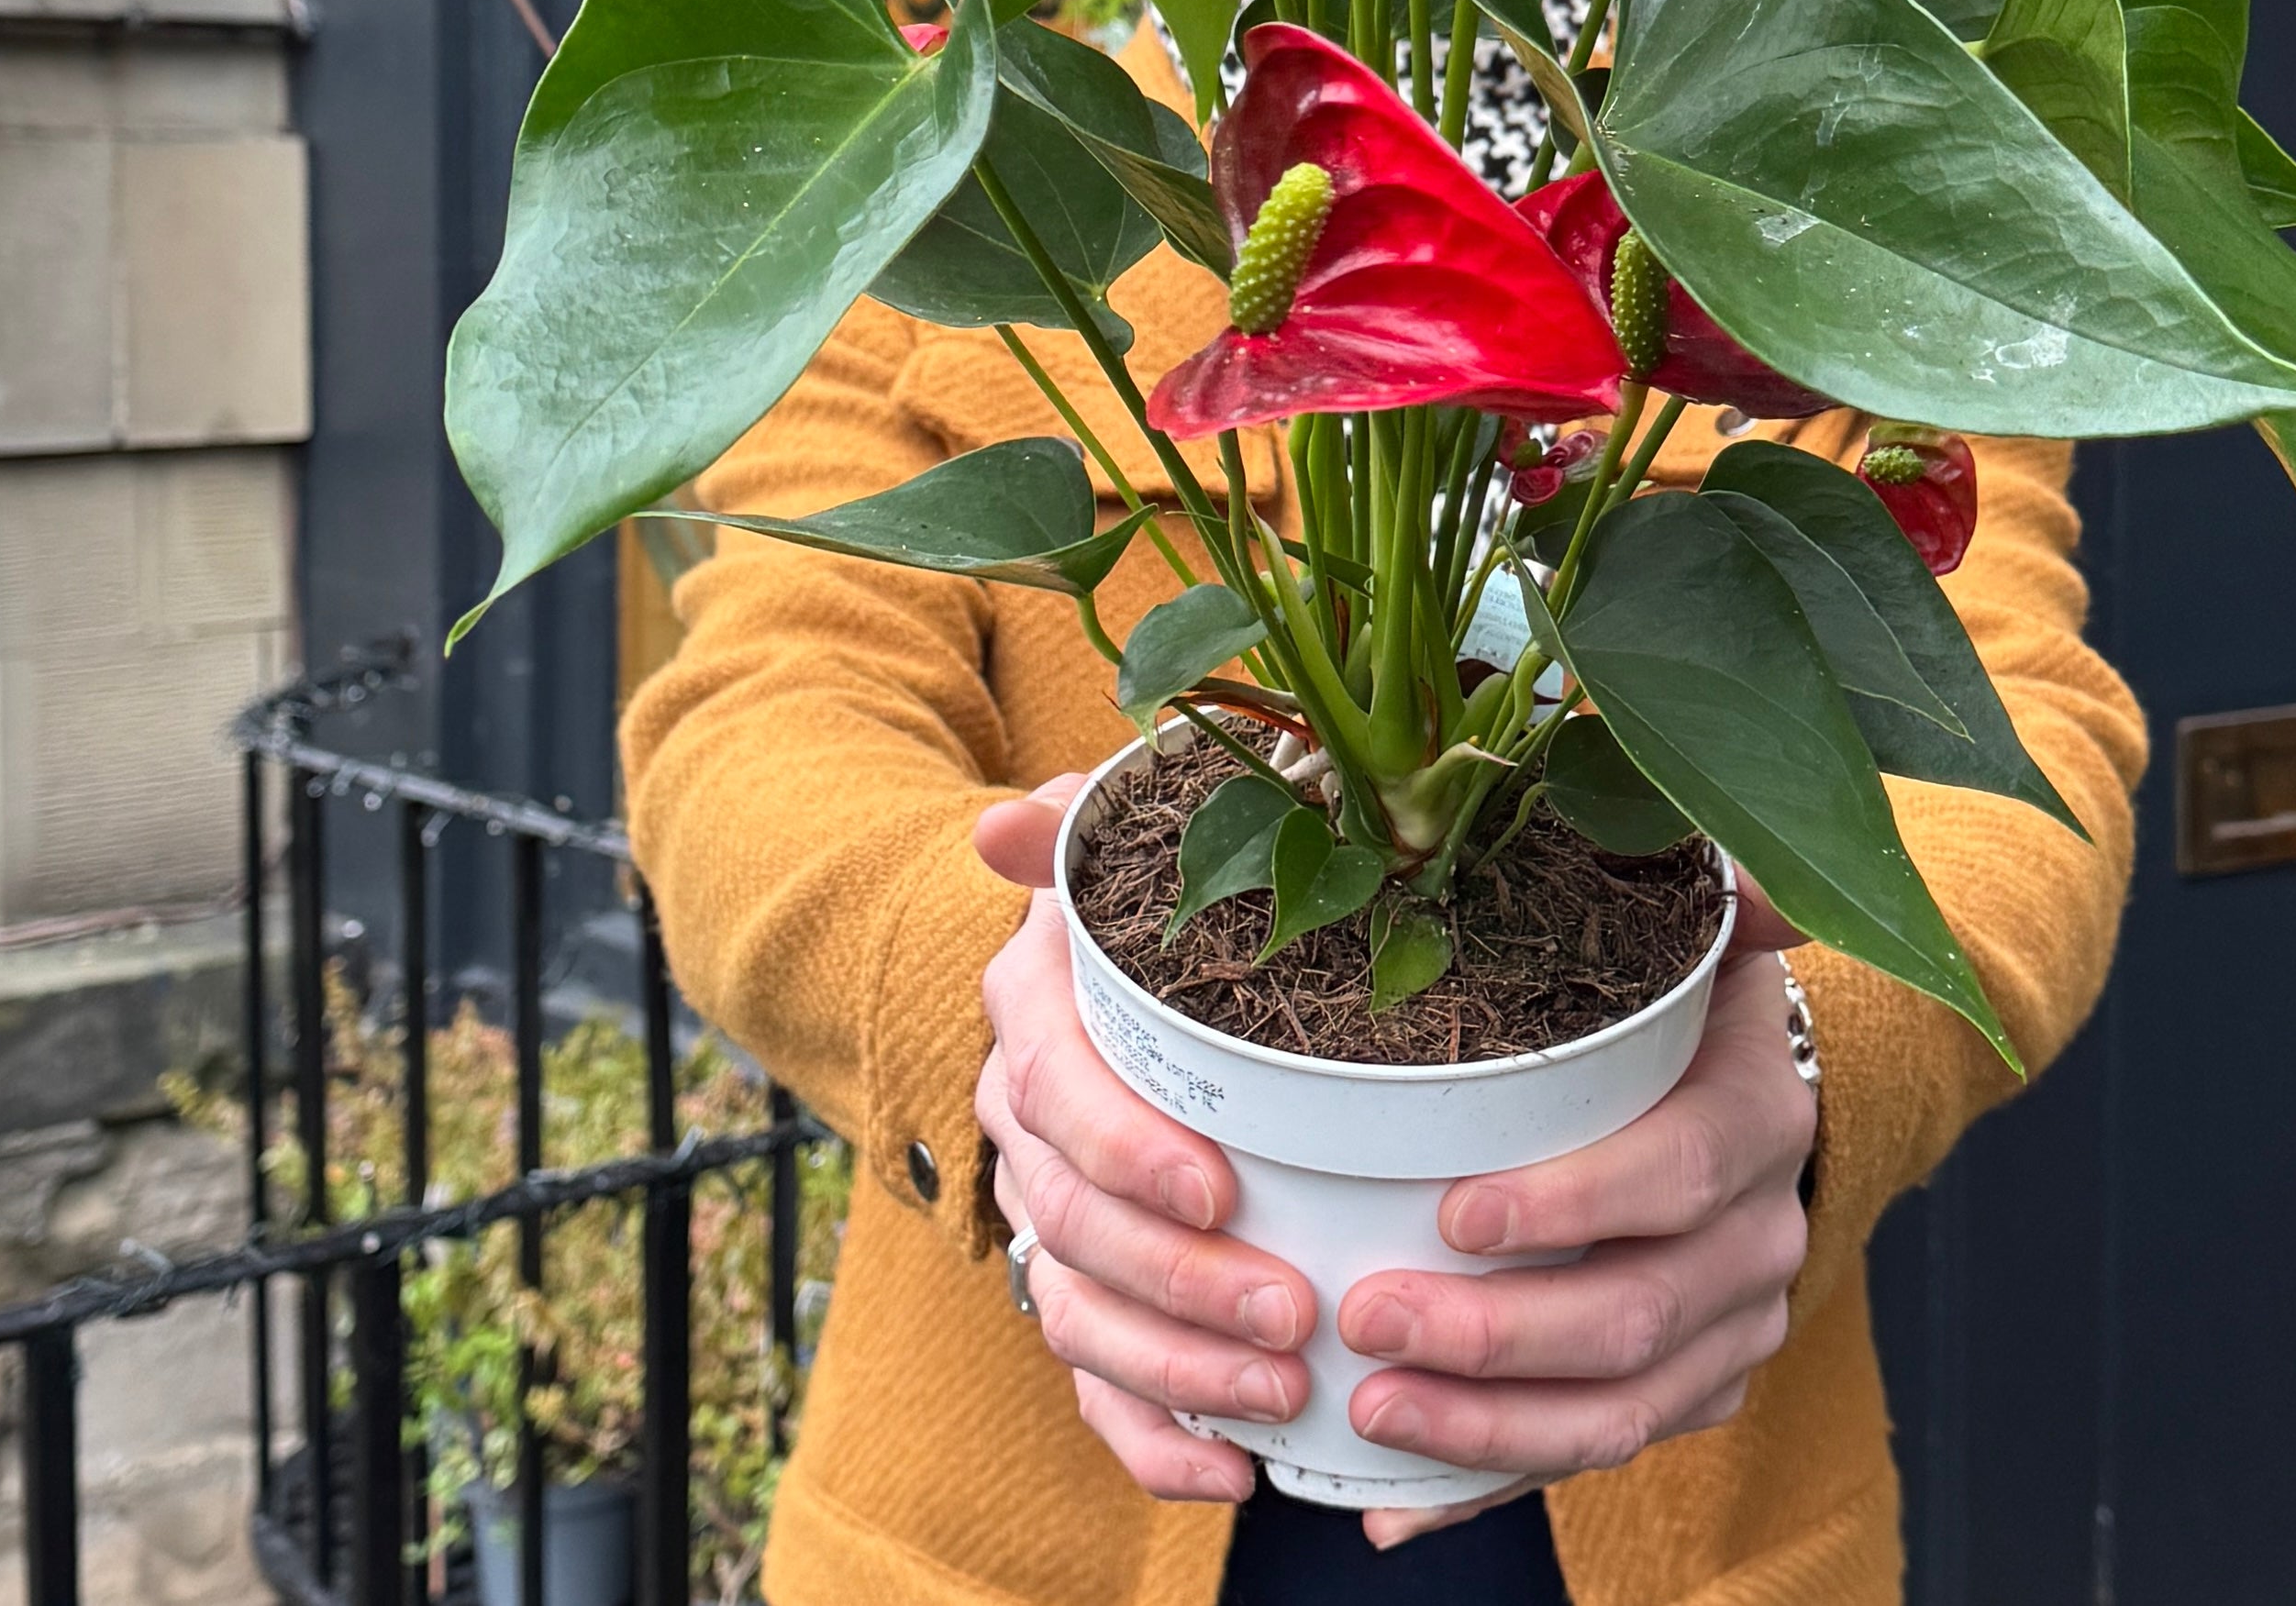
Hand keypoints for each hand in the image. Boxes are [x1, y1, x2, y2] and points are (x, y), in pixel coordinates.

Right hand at [971, 778, 1313, 1506]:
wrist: (1152, 969)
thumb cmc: (1166, 908)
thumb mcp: (1134, 855)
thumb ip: (1079, 832)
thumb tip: (1008, 821)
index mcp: (1033, 1012)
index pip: (1055, 1090)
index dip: (1126, 1149)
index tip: (1220, 1190)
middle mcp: (1023, 1120)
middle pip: (1070, 1224)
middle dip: (1175, 1282)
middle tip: (1287, 1313)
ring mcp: (1047, 1215)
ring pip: (1077, 1316)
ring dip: (1176, 1370)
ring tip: (1281, 1393)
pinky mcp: (1084, 1290)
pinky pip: (1096, 1389)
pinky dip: (1157, 1442)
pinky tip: (1235, 1473)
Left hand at [1341, 885, 1814, 1550]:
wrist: (1739, 1091)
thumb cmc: (1674, 997)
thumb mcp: (1688, 929)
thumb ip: (1710, 889)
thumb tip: (1759, 883)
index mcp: (1758, 1116)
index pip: (1679, 1173)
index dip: (1575, 1202)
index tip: (1454, 1210)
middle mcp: (1760, 1238)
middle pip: (1636, 1315)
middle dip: (1498, 1336)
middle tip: (1369, 1320)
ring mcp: (1730, 1331)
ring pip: (1617, 1412)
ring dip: (1485, 1429)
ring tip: (1368, 1408)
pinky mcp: (1690, 1392)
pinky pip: (1585, 1454)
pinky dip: (1485, 1486)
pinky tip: (1388, 1503)